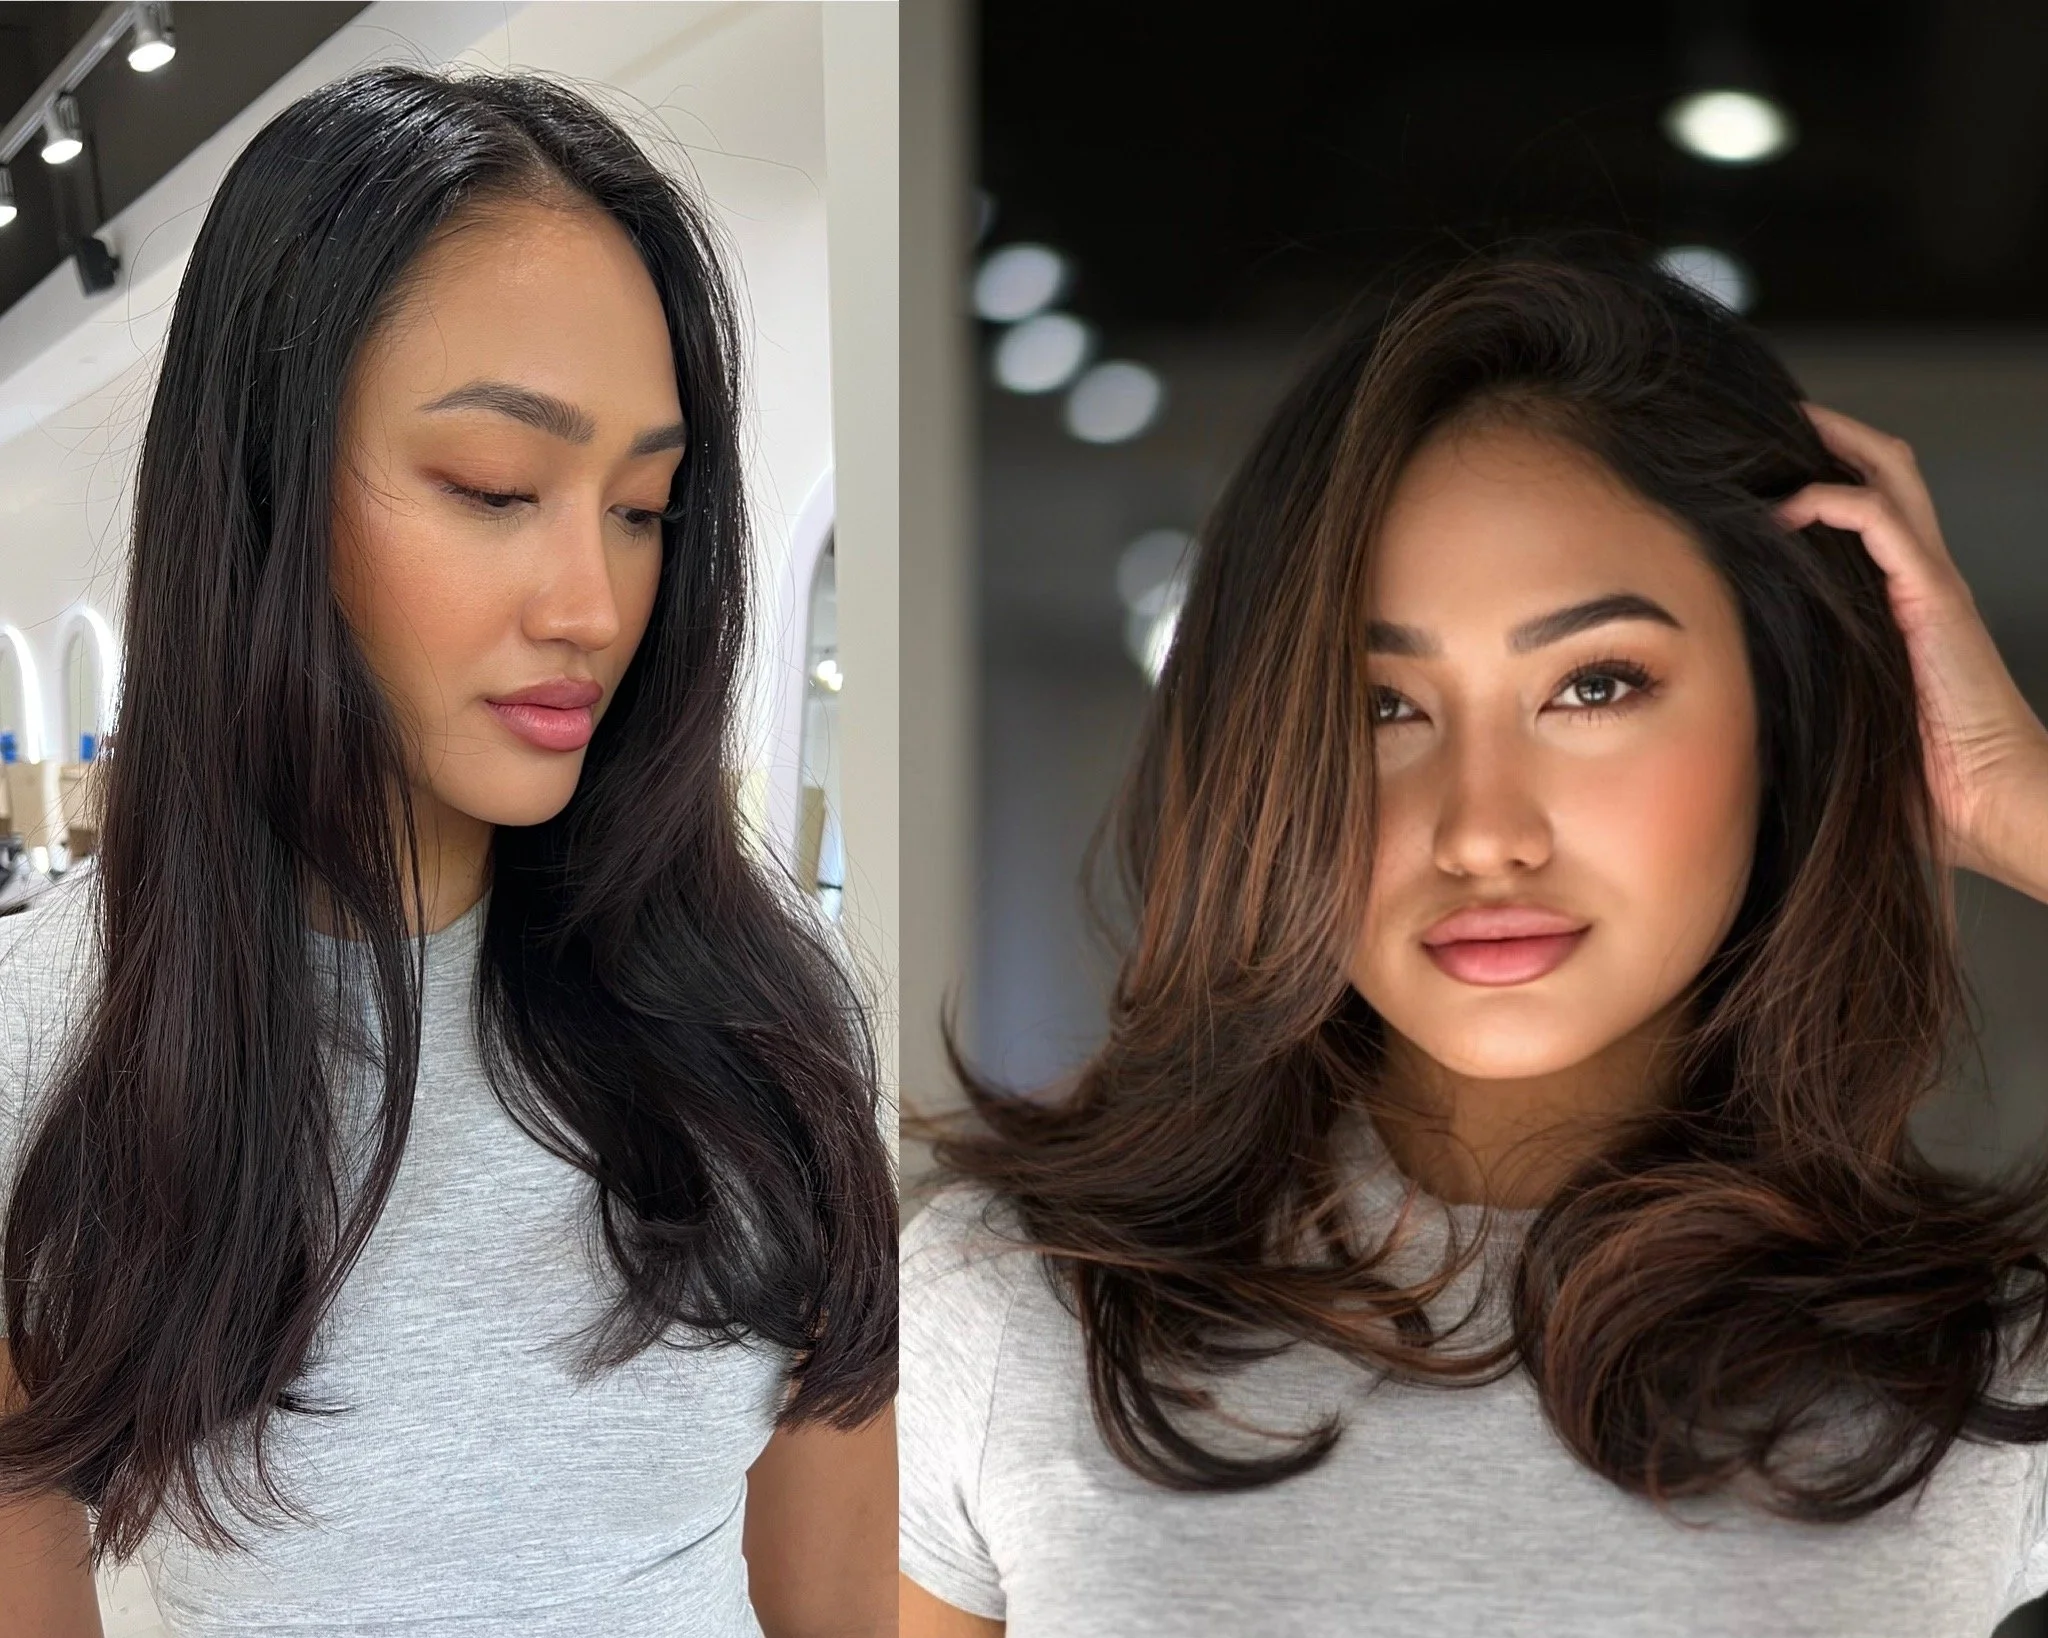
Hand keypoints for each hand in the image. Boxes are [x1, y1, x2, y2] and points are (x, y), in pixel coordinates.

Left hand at [1776, 403, 2047, 888]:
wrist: (1989, 806)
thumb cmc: (1916, 783)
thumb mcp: (1834, 720)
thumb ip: (1790, 691)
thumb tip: (1707, 703)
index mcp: (1898, 605)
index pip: (1863, 512)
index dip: (1815, 479)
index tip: (1753, 473)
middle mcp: (1917, 580)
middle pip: (1882, 473)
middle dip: (1827, 437)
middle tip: (1763, 422)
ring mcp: (1928, 583)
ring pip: (1887, 477)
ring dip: (1830, 446)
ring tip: (1771, 431)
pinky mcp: (1933, 597)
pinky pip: (1884, 521)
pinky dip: (1835, 499)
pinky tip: (1788, 505)